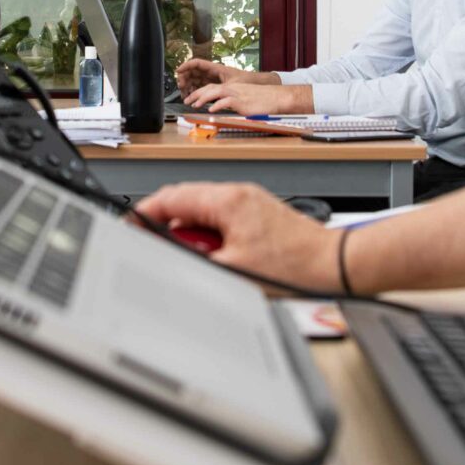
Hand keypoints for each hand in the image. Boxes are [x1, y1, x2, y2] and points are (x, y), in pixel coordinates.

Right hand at [134, 182, 343, 293]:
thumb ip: (192, 260)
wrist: (332, 264)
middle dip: (168, 225)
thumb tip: (166, 256)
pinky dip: (210, 235)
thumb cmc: (295, 265)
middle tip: (158, 247)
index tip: (132, 226)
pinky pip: (221, 219)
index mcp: (227, 200)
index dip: (146, 213)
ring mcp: (249, 202)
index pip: (171, 197)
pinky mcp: (258, 214)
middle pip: (185, 202)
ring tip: (194, 258)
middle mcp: (237, 194)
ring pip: (203, 212)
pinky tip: (215, 257)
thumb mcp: (231, 270)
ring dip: (191, 233)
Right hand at [175, 56, 249, 95]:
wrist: (253, 83)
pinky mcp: (212, 85)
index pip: (196, 63)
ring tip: (184, 94)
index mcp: (214, 67)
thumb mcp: (231, 86)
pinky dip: (194, 90)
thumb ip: (219, 90)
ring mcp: (211, 78)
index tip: (178, 71)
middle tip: (181, 87)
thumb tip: (208, 95)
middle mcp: (211, 72)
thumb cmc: (244, 80)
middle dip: (184, 78)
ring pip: (195, 79)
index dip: (185, 66)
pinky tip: (191, 97)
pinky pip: (199, 86)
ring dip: (188, 86)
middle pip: (193, 71)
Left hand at [185, 80, 310, 114]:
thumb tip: (220, 109)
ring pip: (215, 92)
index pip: (212, 87)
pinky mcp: (241, 101)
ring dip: (203, 98)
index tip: (191, 98)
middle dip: (196, 94)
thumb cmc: (263, 100)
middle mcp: (232, 88)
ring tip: (193, 104)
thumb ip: (232, 102)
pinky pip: (226, 101)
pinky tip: (210, 110)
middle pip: (210, 88)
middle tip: (186, 100)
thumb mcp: (244, 99)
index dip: (200, 92)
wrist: (277, 98)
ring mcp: (236, 94)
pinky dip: (217, 105)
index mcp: (232, 87)